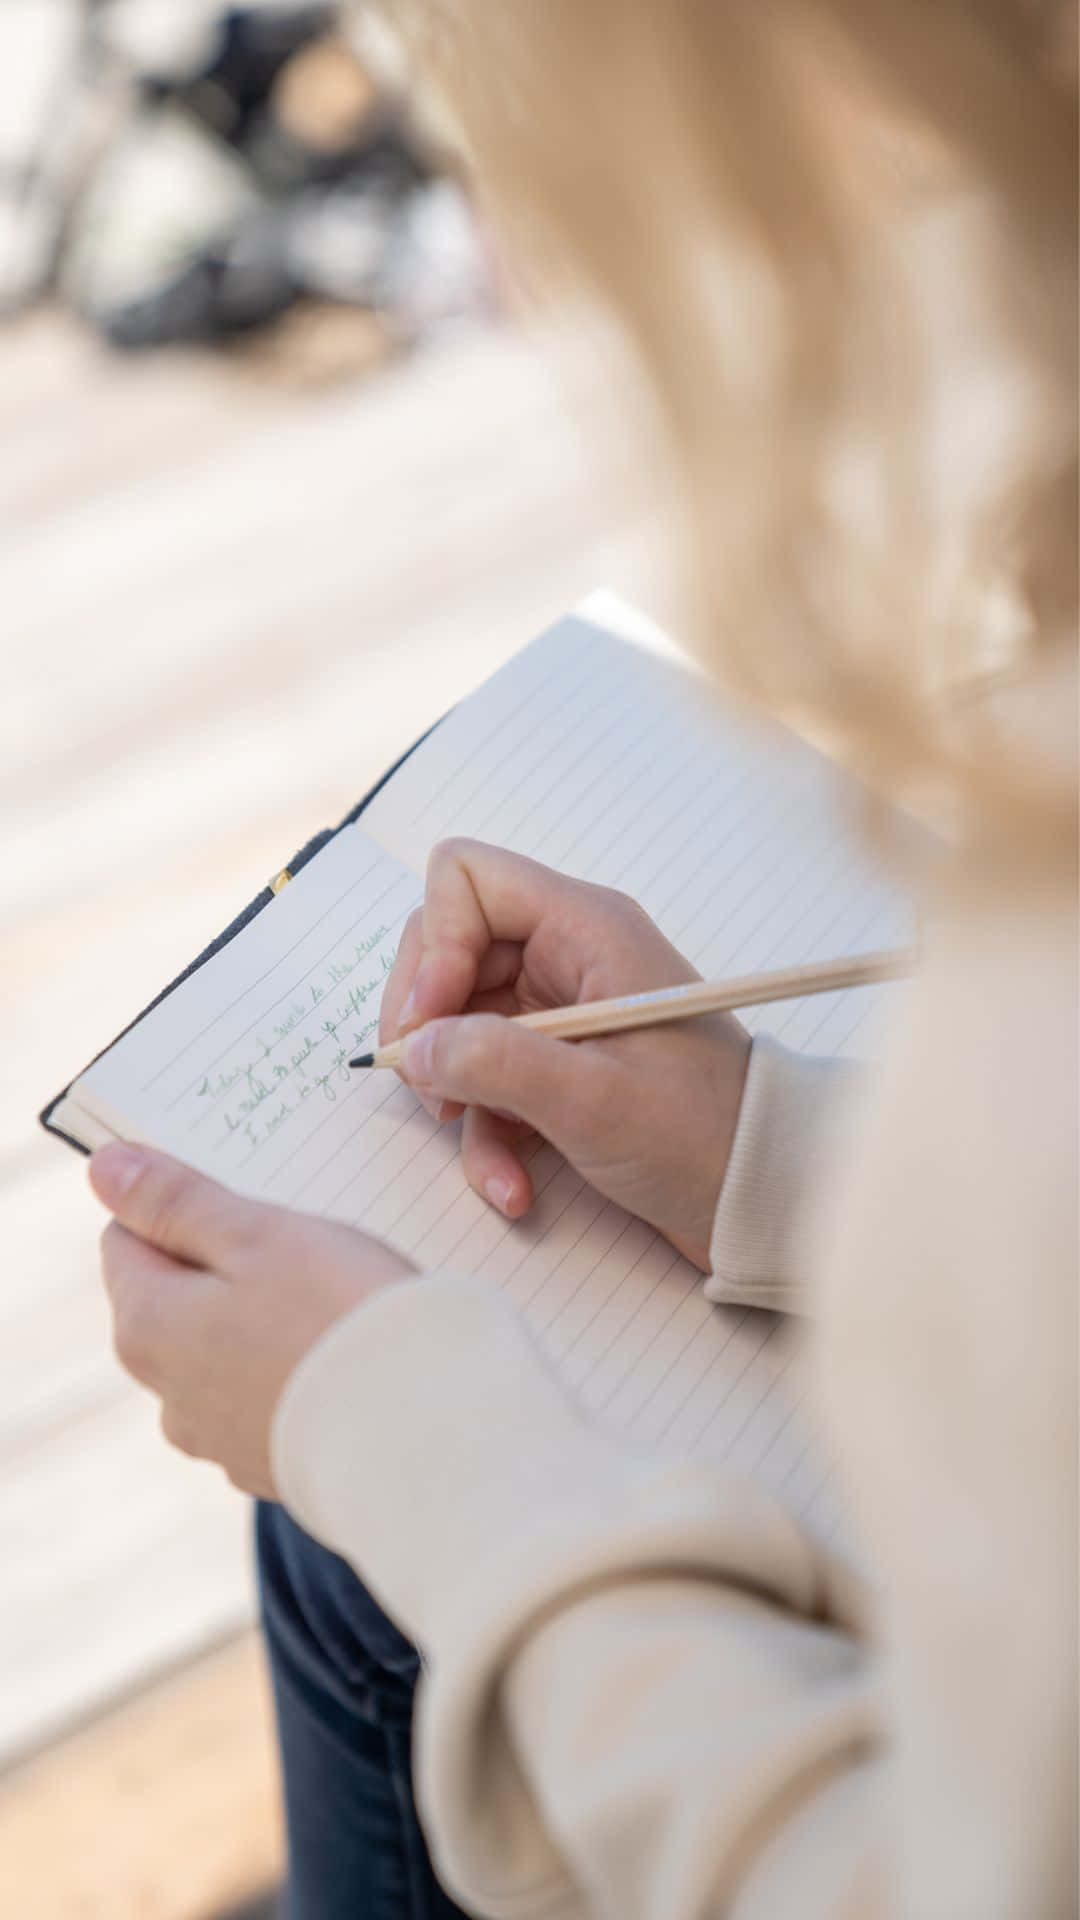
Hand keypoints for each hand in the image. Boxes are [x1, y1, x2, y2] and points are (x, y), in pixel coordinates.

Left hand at [89, 1142, 415, 1496]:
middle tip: (304, 1243)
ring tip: (335, 1302)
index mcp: (146, 1327)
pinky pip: (269, 1398)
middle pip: (175, 1298)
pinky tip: (346, 1358)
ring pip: (225, 1351)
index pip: (126, 1238)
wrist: (428, 1434)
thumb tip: (104, 1170)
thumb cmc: (341, 1317)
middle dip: (227, 1264)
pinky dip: (294, 1372)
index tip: (248, 1198)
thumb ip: (175, 1202)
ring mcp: (219, 1440)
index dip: (184, 1206)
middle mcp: (166, 1394)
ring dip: (262, 1322)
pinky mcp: (272, 1466)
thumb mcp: (256, 1234)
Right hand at [381, 840, 750, 1270]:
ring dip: (457, 1095)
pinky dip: (488, 1134)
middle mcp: (568, 955)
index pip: (467, 879)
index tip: (430, 1020)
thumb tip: (415, 1048)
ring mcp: (561, 1011)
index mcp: (586, 928)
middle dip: (427, 1022)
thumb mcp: (592, 1099)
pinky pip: (488, 1080)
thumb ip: (493, 1063)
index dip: (434, 944)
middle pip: (447, 950)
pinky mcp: (559, 1066)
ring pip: (460, 1025)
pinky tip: (513, 1184)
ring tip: (480, 1149)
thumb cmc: (701, 1134)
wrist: (761, 1195)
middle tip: (427, 1084)